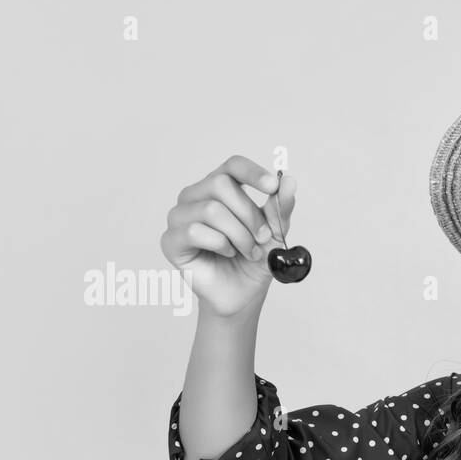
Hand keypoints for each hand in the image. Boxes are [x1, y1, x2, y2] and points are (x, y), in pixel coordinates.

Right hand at [159, 154, 297, 316]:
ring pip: (211, 210)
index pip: (232, 165)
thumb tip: (289, 181)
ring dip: (239, 235)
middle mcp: (195, 196)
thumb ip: (280, 208)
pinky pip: (195, 231)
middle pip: (221, 185)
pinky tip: (227, 254)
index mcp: (219, 187)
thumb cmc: (254, 260)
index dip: (252, 172)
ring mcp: (179, 216)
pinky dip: (220, 245)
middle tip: (262, 237)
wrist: (243, 294)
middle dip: (249, 215)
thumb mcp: (274, 233)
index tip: (272, 186)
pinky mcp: (171, 240)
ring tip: (250, 251)